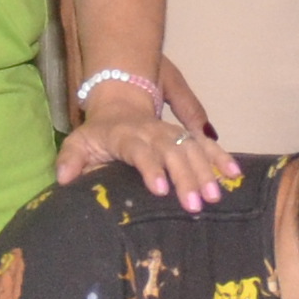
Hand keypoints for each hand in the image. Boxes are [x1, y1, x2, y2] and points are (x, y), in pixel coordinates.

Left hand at [63, 67, 240, 211]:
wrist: (120, 93)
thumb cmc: (99, 130)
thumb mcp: (79, 140)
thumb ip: (71, 159)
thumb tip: (63, 179)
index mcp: (126, 135)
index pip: (139, 150)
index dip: (150, 167)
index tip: (160, 188)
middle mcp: (152, 132)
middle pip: (171, 152)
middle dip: (185, 178)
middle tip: (194, 205)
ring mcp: (171, 131)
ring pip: (192, 148)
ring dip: (206, 171)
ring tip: (216, 196)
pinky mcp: (185, 133)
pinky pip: (206, 144)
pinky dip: (221, 156)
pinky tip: (234, 173)